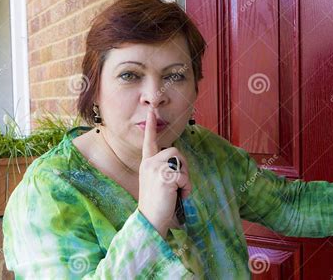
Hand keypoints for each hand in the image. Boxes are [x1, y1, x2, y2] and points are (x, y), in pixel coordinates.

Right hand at [137, 108, 191, 238]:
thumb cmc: (158, 205)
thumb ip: (164, 170)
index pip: (149, 141)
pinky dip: (186, 188)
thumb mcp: (157, 183)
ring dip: (185, 178)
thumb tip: (178, 163)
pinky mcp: (164, 177)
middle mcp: (149, 163)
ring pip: (180, 162)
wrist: (150, 221)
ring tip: (178, 192)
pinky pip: (184, 176)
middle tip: (180, 185)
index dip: (151, 125)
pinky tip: (178, 197)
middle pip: (175, 151)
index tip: (151, 111)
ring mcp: (155, 169)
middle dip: (183, 167)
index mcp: (146, 164)